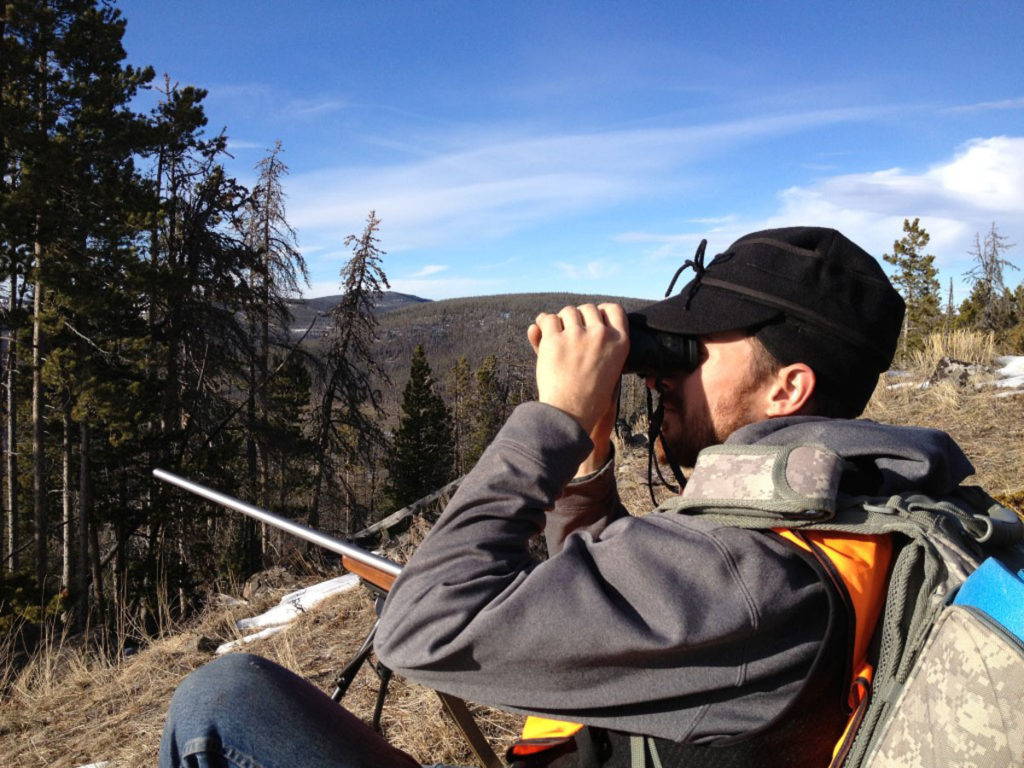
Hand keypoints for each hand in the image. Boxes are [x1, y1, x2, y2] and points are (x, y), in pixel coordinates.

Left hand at [527, 303, 628, 434]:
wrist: (571, 413)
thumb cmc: (589, 395)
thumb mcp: (607, 368)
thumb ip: (595, 341)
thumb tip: (573, 320)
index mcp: (620, 342)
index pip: (614, 309)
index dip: (601, 312)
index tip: (591, 320)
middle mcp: (601, 335)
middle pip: (588, 308)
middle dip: (578, 317)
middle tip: (571, 334)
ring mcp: (578, 335)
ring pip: (568, 311)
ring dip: (561, 321)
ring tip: (558, 338)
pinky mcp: (555, 340)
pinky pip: (548, 319)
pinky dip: (543, 324)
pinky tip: (542, 334)